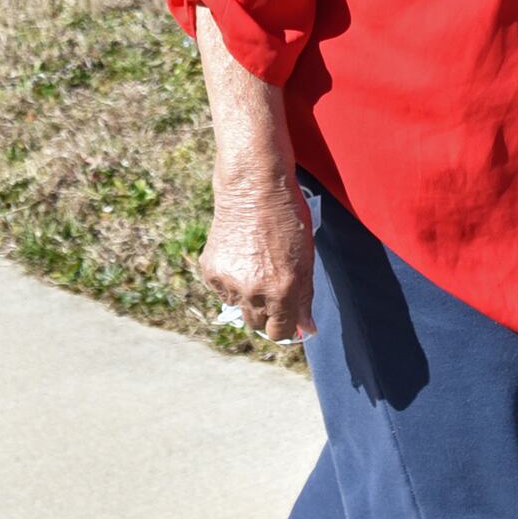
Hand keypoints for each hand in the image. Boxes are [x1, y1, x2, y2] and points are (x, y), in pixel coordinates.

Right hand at [196, 166, 316, 340]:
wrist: (253, 187)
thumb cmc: (286, 218)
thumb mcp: (306, 258)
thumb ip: (305, 297)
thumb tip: (306, 329)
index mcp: (282, 290)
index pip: (279, 331)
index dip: (284, 325)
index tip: (284, 316)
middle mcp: (254, 292)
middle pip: (256, 324)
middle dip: (265, 312)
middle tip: (270, 285)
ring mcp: (229, 282)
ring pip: (238, 308)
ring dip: (246, 296)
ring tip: (254, 265)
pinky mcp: (210, 271)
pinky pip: (221, 291)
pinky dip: (229, 282)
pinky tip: (239, 257)